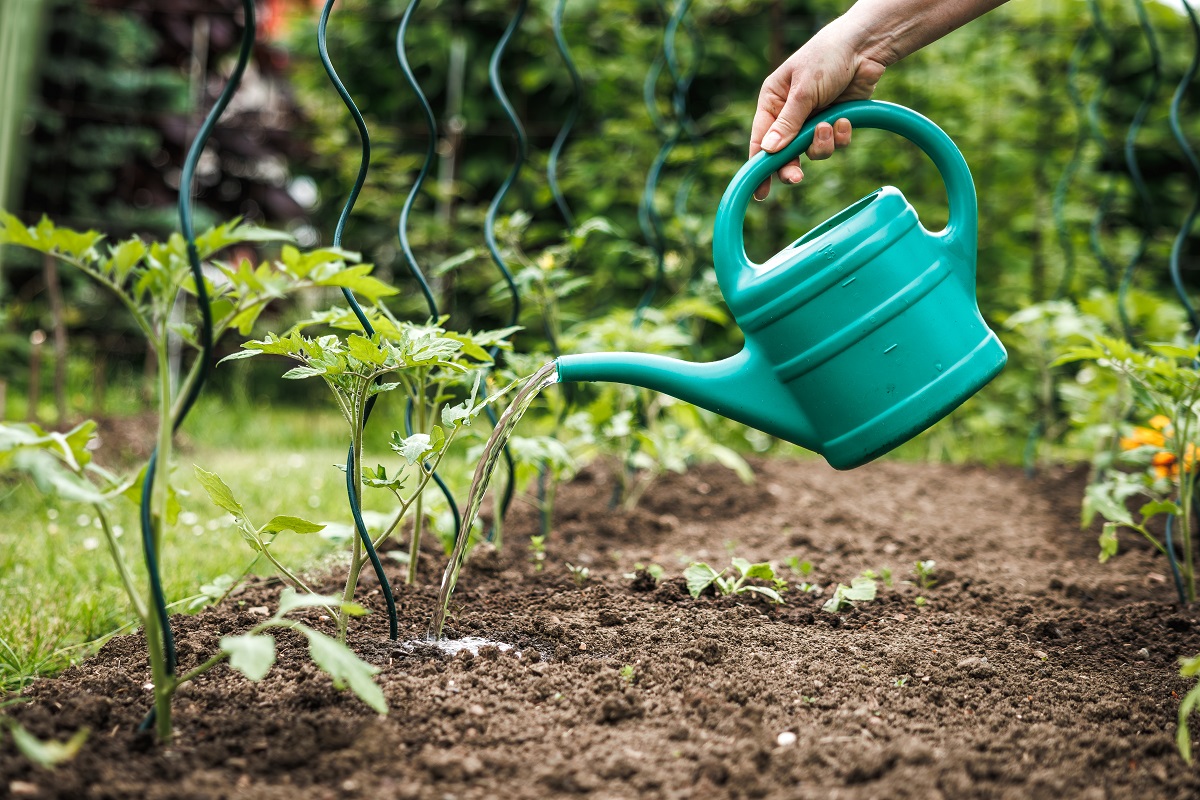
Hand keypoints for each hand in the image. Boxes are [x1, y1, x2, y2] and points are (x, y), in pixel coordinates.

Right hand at [750, 19, 885, 199]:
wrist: (864, 47)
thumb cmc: (826, 58)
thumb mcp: (803, 91)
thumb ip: (787, 123)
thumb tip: (768, 151)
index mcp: (772, 102)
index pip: (761, 140)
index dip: (760, 167)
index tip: (761, 192)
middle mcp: (790, 114)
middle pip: (785, 153)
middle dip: (792, 166)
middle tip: (797, 178)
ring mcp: (813, 120)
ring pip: (812, 151)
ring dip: (822, 144)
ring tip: (831, 126)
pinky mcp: (835, 122)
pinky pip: (834, 143)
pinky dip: (840, 136)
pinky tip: (845, 120)